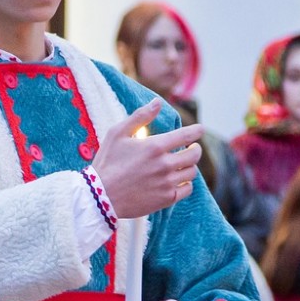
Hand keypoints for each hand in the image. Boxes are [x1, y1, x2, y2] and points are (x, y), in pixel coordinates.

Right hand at [92, 101, 203, 219]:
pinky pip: (187, 189)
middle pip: (194, 155)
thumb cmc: (107, 162)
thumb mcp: (117, 134)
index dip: (196, 131)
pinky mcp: (165, 199)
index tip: (199, 129)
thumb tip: (158, 102)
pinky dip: (186, 183)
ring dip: (189, 166)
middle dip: (195, 149)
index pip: (186, 135)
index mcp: (154, 146)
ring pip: (192, 172)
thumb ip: (139, 116)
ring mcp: (166, 183)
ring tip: (182, 164)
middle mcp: (164, 165)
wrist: (100, 196)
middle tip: (191, 148)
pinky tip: (179, 180)